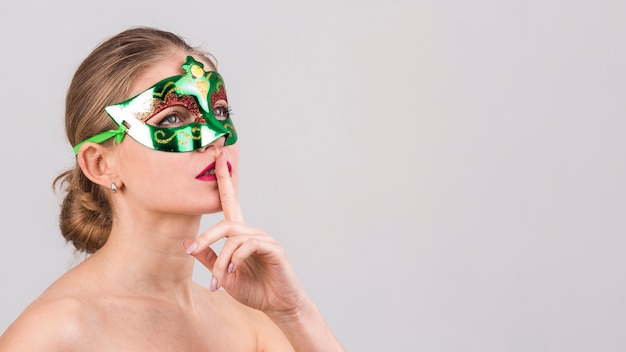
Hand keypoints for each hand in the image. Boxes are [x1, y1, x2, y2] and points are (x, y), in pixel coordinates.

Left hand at [183, 151, 307, 315]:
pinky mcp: (274, 249)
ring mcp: (264, 239)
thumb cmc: (255, 290)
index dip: (224, 180)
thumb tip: (188, 243)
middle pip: (225, 222)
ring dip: (220, 261)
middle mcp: (253, 233)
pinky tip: (234, 271)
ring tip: (218, 281)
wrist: (279, 306)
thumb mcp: (224, 275)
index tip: (218, 158)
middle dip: (205, 236)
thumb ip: (208, 258)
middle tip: (191, 250)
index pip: (231, 202)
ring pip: (233, 238)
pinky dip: (236, 258)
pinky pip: (249, 245)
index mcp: (241, 236)